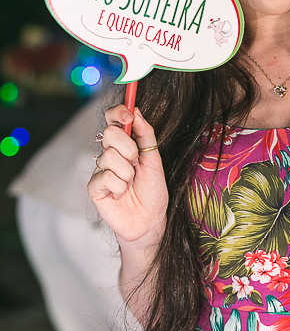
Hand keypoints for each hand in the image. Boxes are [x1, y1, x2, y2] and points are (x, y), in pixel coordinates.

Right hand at [87, 104, 168, 251]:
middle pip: (109, 132)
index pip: (112, 118)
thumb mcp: (154, 159)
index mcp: (124, 144)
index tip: (129, 116)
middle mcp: (110, 153)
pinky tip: (121, 194)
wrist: (150, 220)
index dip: (118, 112)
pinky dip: (119, 187)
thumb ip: (146, 134)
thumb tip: (136, 110)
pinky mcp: (94, 187)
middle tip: (136, 164)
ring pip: (109, 156)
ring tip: (131, 184)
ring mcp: (100, 169)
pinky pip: (105, 176)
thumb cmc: (153, 191)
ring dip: (127, 172)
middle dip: (129, 148)